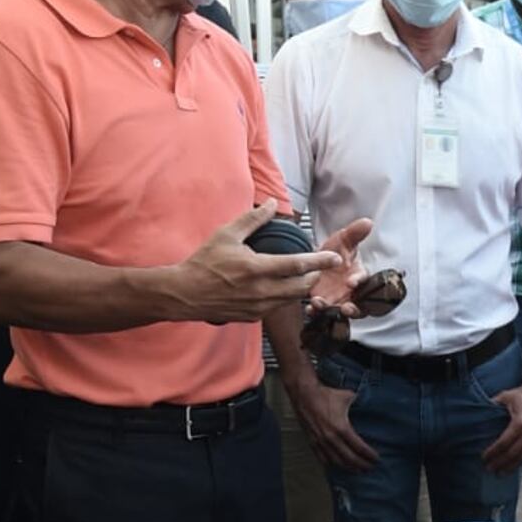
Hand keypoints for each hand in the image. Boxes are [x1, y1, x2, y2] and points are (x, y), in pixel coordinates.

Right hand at [182, 199, 341, 322]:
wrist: (186, 293)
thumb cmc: (204, 262)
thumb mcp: (227, 234)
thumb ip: (253, 219)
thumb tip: (272, 204)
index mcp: (256, 269)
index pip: (297, 266)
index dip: (319, 262)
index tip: (335, 258)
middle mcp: (260, 291)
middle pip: (300, 287)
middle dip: (315, 277)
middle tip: (322, 267)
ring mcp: (258, 307)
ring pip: (291, 300)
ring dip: (302, 288)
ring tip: (308, 277)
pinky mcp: (253, 317)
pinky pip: (277, 307)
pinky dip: (285, 298)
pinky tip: (284, 288)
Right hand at [290, 372, 378, 472]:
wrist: (304, 394)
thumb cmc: (325, 395)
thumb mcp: (347, 397)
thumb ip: (359, 403)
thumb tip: (369, 404)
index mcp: (342, 428)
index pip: (359, 448)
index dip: (369, 455)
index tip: (376, 459)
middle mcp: (331, 438)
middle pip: (350, 459)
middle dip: (362, 465)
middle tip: (370, 468)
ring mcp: (321, 442)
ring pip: (337, 462)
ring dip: (348, 468)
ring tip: (357, 470)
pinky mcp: (313, 442)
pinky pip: (323, 459)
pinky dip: (332, 464)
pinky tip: (338, 466)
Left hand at [311, 217, 371, 312]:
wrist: (318, 260)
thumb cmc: (335, 251)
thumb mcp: (343, 239)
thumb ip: (355, 233)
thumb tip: (367, 222)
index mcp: (359, 275)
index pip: (364, 280)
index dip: (359, 281)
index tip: (351, 281)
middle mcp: (352, 291)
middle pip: (359, 305)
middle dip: (353, 309)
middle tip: (346, 308)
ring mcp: (338, 300)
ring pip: (340, 312)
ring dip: (332, 311)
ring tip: (320, 304)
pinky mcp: (325, 304)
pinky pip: (322, 313)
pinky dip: (316, 313)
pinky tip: (309, 308)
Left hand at [482, 376, 521, 474]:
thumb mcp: (505, 397)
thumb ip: (492, 406)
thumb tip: (477, 413)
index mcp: (520, 423)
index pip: (503, 444)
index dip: (493, 453)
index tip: (484, 457)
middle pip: (513, 454)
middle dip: (500, 463)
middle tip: (489, 468)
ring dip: (510, 467)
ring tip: (500, 472)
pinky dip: (520, 462)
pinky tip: (512, 466)